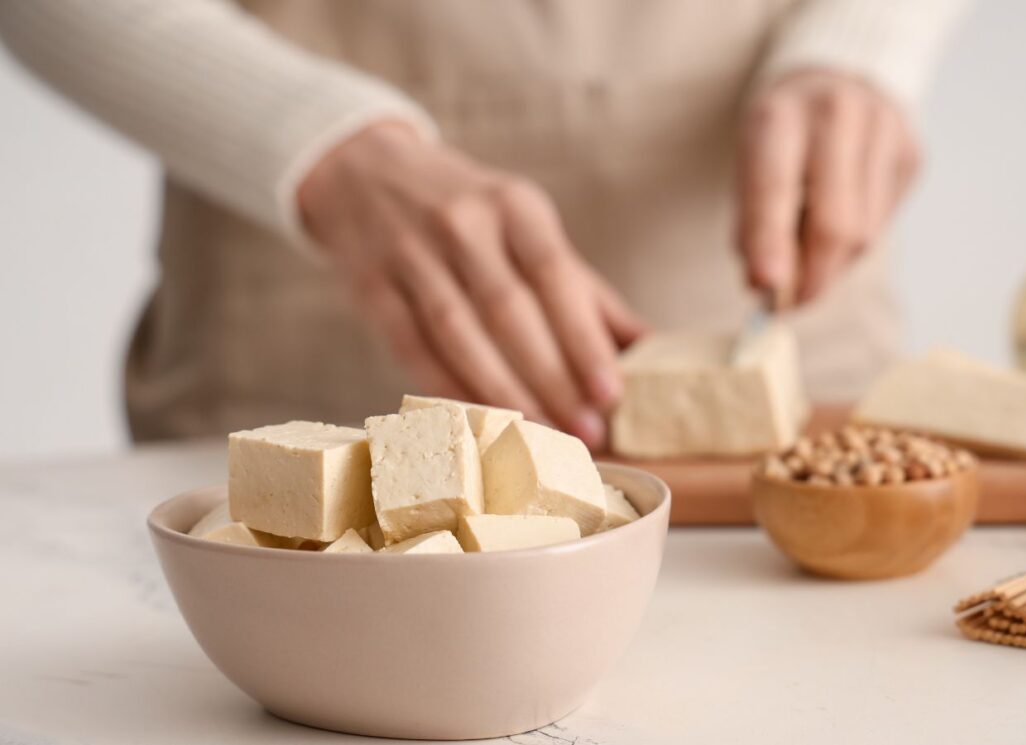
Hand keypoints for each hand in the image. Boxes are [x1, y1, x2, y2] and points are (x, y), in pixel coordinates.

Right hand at [298, 122, 644, 446]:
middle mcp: (462, 223)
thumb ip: (585, 289)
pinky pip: (414, 348)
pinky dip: (449, 389)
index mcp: (514, 205)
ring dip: (502, 392)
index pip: (555, 275)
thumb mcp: (528, 227)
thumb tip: (651, 347)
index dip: (584, 338)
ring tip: (540, 435)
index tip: (612, 393)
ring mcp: (410, 254)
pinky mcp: (371, 288)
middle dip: (551, 378)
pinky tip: (480, 422)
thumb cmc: (470, 213)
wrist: (363, 176)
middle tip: (585, 431)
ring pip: (460, 335)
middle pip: (510, 312)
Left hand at [736, 68, 919, 304]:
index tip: (764, 288)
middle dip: (810, 276)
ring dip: (832, 266)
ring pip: (864, 233)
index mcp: (782, 114)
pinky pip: (883, 223)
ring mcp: (885, 131)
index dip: (770, 243)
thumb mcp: (749, 163)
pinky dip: (855, 243)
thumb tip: (765, 286)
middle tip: (790, 303)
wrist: (837, 76)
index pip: (775, 188)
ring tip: (808, 264)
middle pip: (833, 222)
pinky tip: (838, 228)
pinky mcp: (912, 152)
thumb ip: (752, 223)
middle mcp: (838, 114)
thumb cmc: (782, 134)